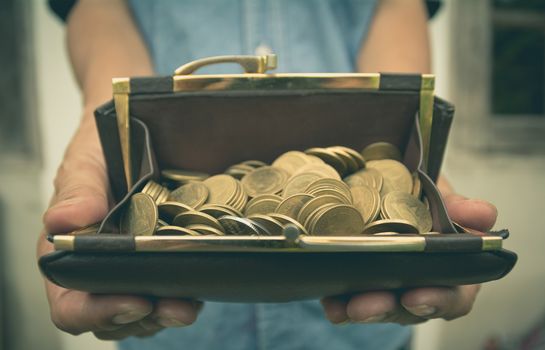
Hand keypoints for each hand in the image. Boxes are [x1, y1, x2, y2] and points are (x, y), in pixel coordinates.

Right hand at [38, 117, 201, 339]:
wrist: (137, 133)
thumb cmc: (104, 147)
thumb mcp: (88, 161)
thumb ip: (77, 190)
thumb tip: (61, 223)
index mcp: (67, 254)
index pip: (70, 304)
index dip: (97, 312)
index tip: (135, 300)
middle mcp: (96, 271)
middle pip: (112, 318)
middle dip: (143, 318)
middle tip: (176, 307)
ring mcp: (130, 271)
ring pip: (142, 315)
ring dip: (166, 315)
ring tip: (189, 304)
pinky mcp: (159, 265)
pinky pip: (167, 296)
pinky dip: (182, 298)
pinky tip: (199, 289)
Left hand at [321, 186, 497, 324]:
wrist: (387, 188)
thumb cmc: (422, 198)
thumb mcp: (441, 196)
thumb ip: (460, 206)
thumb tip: (485, 215)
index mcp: (452, 269)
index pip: (454, 296)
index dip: (439, 300)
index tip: (415, 297)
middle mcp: (421, 285)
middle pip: (410, 309)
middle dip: (387, 309)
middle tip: (365, 306)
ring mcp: (390, 288)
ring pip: (380, 308)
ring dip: (362, 309)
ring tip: (346, 307)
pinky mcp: (361, 286)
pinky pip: (350, 303)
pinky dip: (340, 306)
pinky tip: (331, 303)